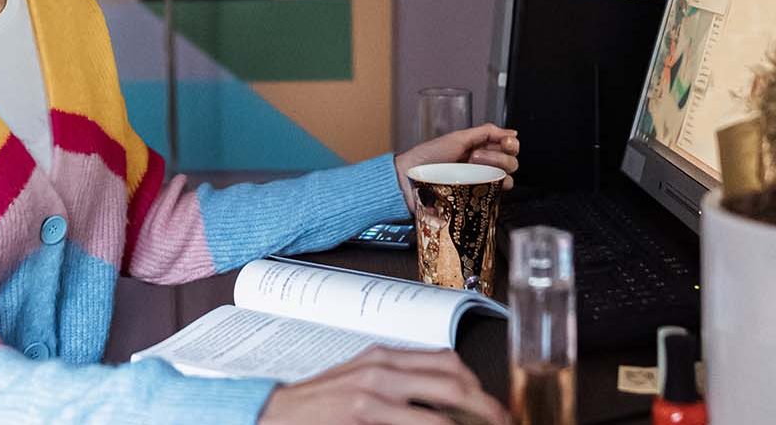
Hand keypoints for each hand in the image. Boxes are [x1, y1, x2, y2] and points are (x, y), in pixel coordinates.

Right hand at [258, 347, 508, 424]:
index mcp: (382, 357)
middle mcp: (380, 372)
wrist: (272, 414)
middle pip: (452, 383)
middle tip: (503, 423)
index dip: (476, 384)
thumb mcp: (358, 380)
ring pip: (439, 415)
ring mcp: (371, 398)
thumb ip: (397, 382)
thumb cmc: (317, 404)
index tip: (492, 404)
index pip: (446, 361)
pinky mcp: (361, 418)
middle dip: (485, 408)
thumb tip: (441, 397)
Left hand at [396, 124, 519, 214]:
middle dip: (497, 156)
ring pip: (507, 179)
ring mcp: (480, 183)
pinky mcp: (475, 199)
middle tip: (475, 156)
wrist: (409, 178)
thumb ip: (485, 132)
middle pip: (511, 162)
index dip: (510, 144)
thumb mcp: (457, 138)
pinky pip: (496, 196)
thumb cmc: (428, 157)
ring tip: (472, 168)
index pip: (508, 146)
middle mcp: (484, 166)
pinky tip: (481, 184)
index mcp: (480, 148)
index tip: (504, 142)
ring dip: (494, 171)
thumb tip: (511, 132)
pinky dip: (495, 189)